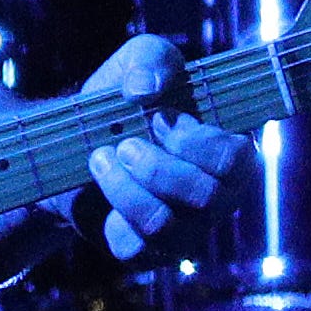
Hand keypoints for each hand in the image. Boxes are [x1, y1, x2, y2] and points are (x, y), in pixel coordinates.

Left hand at [75, 35, 253, 262]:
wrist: (74, 136)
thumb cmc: (125, 98)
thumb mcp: (140, 60)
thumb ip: (152, 59)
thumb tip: (146, 90)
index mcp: (229, 155)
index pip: (235, 160)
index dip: (194, 140)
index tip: (160, 118)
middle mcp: (217, 198)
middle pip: (204, 197)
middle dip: (156, 166)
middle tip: (125, 143)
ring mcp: (185, 231)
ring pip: (166, 226)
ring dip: (125, 187)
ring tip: (102, 158)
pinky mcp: (146, 251)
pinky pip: (135, 247)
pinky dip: (110, 210)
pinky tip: (101, 184)